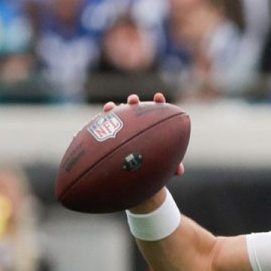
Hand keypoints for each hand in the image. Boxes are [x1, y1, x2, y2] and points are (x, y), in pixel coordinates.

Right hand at [105, 93, 185, 213]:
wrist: (134, 173)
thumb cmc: (152, 166)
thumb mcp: (162, 166)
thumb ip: (171, 166)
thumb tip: (179, 171)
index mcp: (152, 127)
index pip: (156, 111)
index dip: (158, 103)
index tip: (158, 97)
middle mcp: (136, 123)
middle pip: (135, 109)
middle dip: (133, 102)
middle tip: (133, 100)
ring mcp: (121, 127)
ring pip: (116, 116)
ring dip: (112, 110)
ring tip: (110, 107)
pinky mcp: (108, 134)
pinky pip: (101, 128)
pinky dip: (97, 125)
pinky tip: (90, 127)